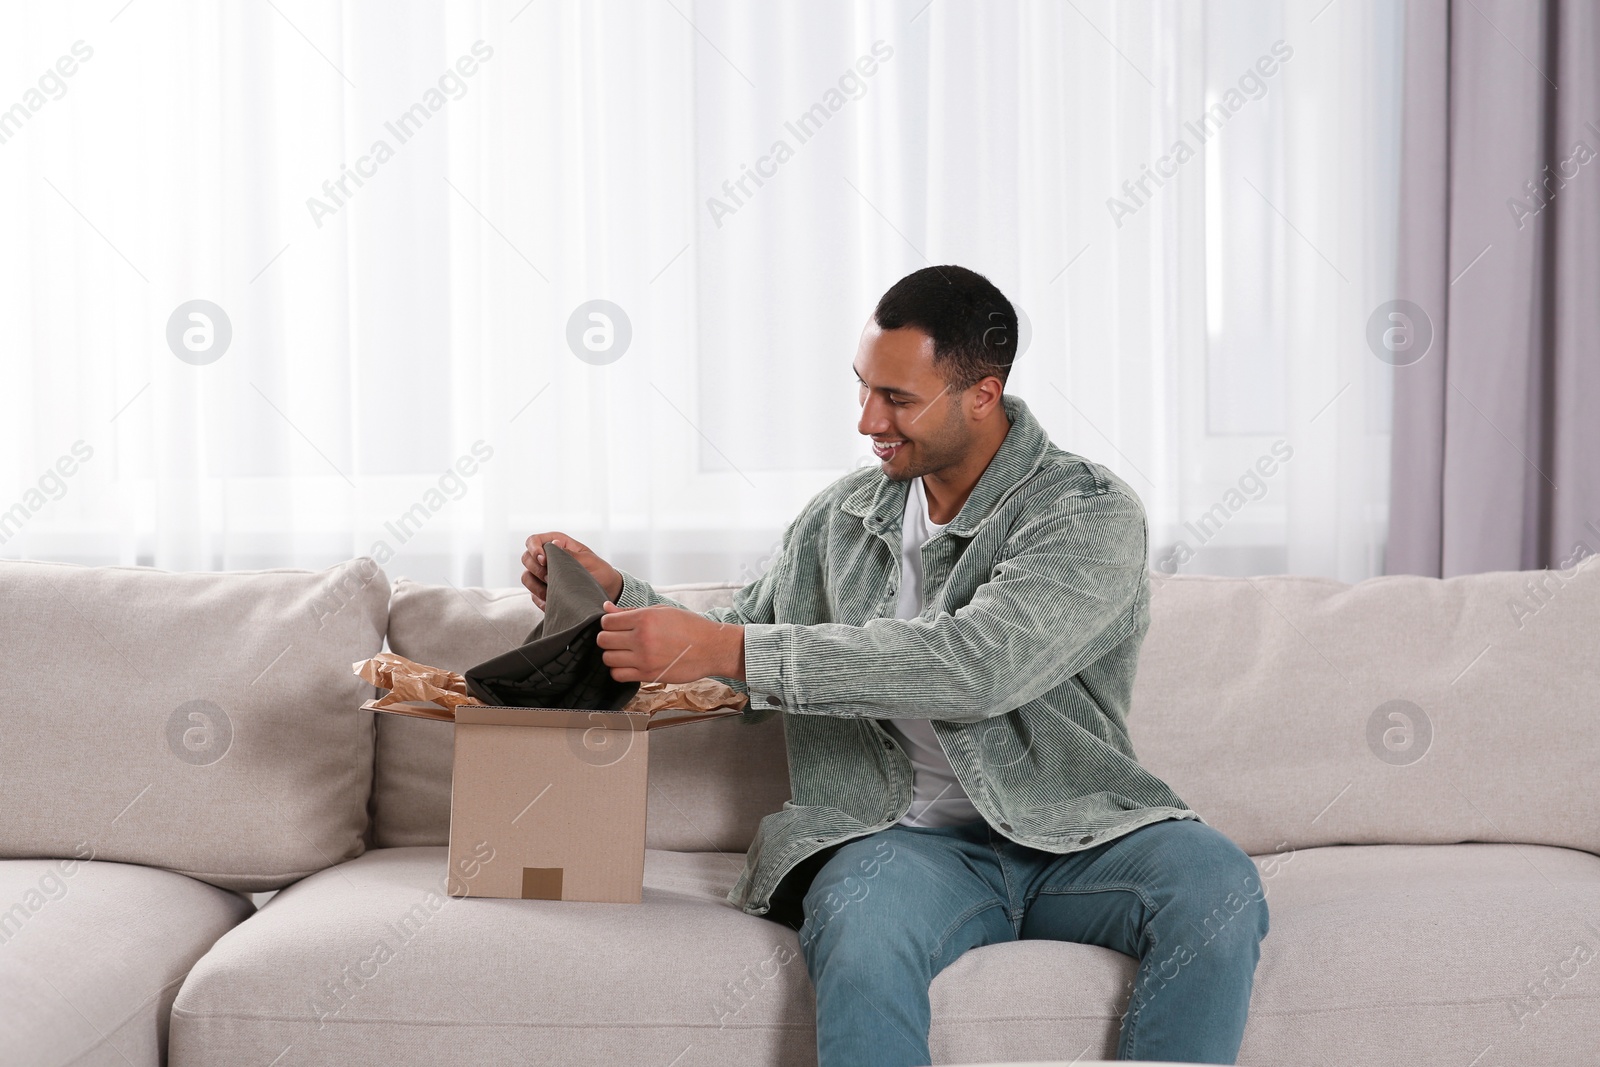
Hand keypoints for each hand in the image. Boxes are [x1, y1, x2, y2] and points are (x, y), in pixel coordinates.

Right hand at [521, 532, 621, 609]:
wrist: (607, 592)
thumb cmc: (600, 572)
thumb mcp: (588, 561)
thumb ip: (569, 554)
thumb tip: (553, 544)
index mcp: (557, 544)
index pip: (533, 541)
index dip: (534, 549)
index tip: (543, 560)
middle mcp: (547, 558)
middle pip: (526, 559)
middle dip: (537, 569)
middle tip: (552, 578)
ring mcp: (543, 575)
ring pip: (526, 578)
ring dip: (537, 586)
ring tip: (555, 591)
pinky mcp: (543, 592)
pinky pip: (533, 595)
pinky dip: (542, 599)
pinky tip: (555, 601)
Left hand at [596, 602, 744, 683]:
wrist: (712, 648)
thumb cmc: (690, 627)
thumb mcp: (662, 611)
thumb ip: (631, 611)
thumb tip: (606, 608)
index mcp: (645, 618)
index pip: (607, 621)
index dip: (608, 623)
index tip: (616, 625)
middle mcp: (642, 638)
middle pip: (603, 640)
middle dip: (608, 638)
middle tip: (618, 638)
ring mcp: (644, 658)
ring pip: (608, 658)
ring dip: (612, 655)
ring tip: (624, 652)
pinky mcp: (648, 675)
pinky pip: (618, 675)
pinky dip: (618, 670)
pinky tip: (628, 664)